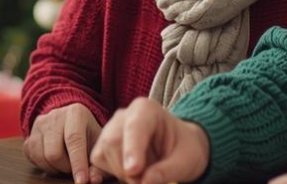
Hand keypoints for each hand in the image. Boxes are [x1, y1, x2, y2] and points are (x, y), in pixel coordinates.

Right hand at [23, 103, 103, 183]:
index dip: (77, 163)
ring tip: (65, 163)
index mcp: (75, 113)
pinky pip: (31, 157)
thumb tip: (93, 180)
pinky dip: (42, 165)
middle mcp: (55, 115)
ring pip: (40, 157)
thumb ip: (97, 164)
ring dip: (53, 168)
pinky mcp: (29, 135)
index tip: (81, 181)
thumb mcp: (97, 144)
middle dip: (65, 168)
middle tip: (74, 167)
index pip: (74, 140)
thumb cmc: (87, 134)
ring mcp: (39, 125)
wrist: (71, 122)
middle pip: (54, 153)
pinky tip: (53, 161)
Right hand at [90, 97, 208, 183]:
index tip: (133, 170)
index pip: (134, 127)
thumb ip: (167, 171)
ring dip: (122, 174)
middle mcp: (123, 116)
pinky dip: (114, 174)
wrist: (178, 148)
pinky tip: (132, 175)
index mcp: (146, 109)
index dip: (132, 149)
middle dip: (128, 171)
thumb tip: (145, 182)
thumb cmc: (185, 149)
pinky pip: (99, 162)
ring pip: (103, 153)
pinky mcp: (103, 146)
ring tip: (145, 176)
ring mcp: (110, 130)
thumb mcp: (187, 161)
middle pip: (113, 142)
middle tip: (147, 183)